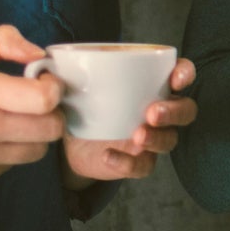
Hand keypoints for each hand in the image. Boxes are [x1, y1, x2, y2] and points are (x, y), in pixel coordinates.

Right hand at [0, 26, 64, 188]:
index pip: (45, 99)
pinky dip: (10, 153)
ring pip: (37, 152)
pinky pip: (11, 166)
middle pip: (51, 130)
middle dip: (53, 114)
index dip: (54, 89)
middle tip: (37, 105)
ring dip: (35, 136)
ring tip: (15, 122)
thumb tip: (40, 54)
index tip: (44, 82)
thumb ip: (2, 42)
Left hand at [62, 58, 197, 187]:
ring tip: (137, 135)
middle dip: (174, 111)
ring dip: (157, 138)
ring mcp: (150, 138)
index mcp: (151, 83)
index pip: (181, 74)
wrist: (70, 140)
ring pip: (169, 140)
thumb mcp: (77, 83)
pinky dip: (127, 163)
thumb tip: (44, 64)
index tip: (176, 78)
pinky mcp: (137, 161)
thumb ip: (69, 71)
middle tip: (152, 112)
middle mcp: (158, 110)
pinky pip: (142, 166)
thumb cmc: (83, 102)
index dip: (185, 74)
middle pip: (185, 110)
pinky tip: (109, 156)